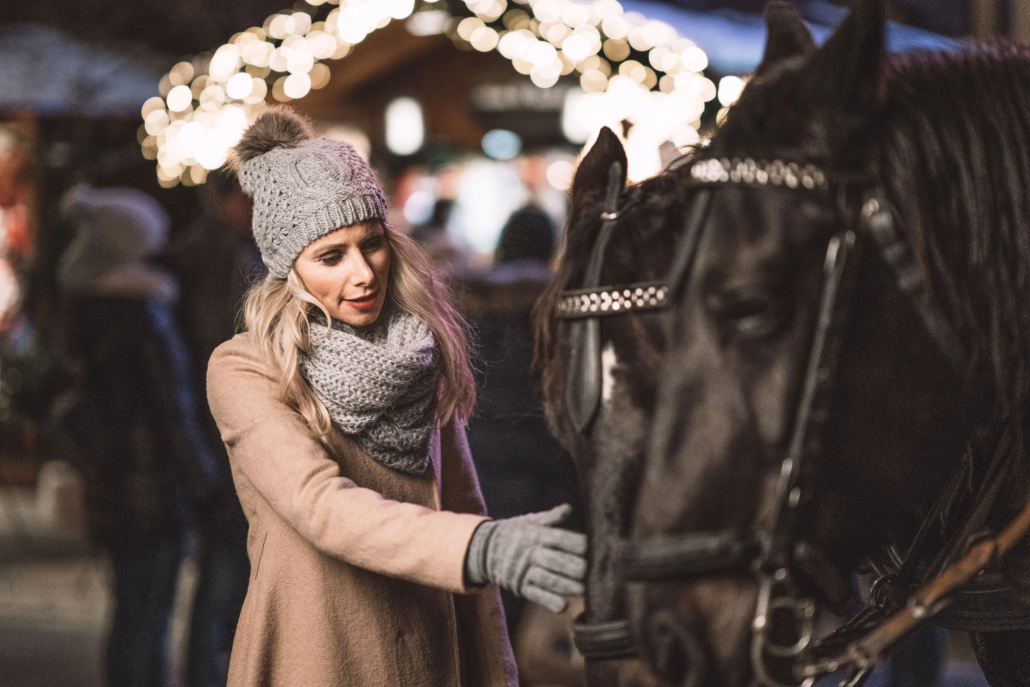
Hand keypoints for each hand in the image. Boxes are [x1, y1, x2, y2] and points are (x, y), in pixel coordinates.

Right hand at [465, 504, 586, 612]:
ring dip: (570, 587)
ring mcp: (524, 571)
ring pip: (550, 581)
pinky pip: (537, 596)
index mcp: (536, 534)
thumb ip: (551, 517)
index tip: (592, 548)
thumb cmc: (514, 532)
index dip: (578, 544)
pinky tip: (564, 605)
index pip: (560, 538)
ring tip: (586, 590)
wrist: (484, 549)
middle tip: (594, 571)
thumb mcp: (529, 521)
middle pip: (558, 561)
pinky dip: (551, 602)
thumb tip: (568, 508)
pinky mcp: (520, 587)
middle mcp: (530, 552)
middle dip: (578, 568)